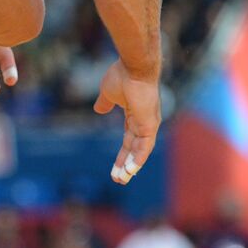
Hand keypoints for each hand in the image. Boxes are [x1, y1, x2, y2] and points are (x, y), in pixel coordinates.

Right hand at [93, 60, 161, 184]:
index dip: (122, 153)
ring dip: (131, 167)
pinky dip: (138, 160)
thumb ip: (104, 103)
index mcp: (135, 115)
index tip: (115, 167)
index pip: (129, 139)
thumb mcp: (108, 94)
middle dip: (125, 164)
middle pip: (134, 148)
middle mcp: (145, 122)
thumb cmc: (121, 76)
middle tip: (118, 179)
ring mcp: (148, 124)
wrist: (133, 67)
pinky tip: (131, 171)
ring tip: (121, 179)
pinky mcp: (149, 125)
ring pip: (140, 151)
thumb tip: (98, 109)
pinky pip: (144, 147)